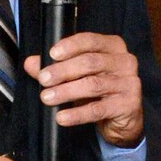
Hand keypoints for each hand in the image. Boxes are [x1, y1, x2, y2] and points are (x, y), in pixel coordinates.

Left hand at [23, 32, 143, 146]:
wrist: (123, 120)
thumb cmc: (101, 91)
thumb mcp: (79, 76)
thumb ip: (56, 67)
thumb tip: (31, 63)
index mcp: (113, 47)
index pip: (90, 40)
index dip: (70, 46)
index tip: (52, 54)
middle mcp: (124, 62)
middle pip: (90, 62)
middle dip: (63, 71)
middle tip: (43, 79)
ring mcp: (128, 83)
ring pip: (93, 85)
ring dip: (66, 91)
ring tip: (47, 98)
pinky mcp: (128, 105)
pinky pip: (98, 109)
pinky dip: (77, 114)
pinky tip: (63, 117)